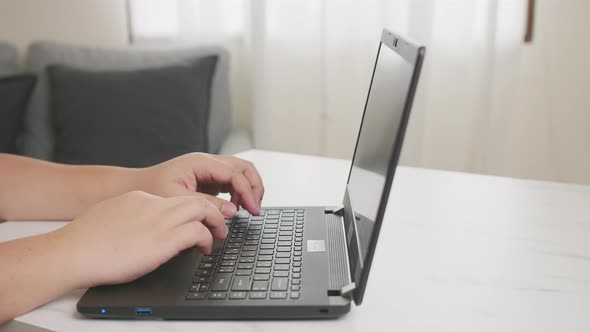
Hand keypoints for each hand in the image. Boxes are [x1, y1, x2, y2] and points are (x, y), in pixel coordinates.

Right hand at [53, 190, 226, 287]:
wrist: (73, 251)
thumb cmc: (82, 240)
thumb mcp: (107, 216)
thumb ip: (125, 216)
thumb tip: (133, 226)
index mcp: (139, 198)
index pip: (173, 199)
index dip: (188, 211)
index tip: (193, 220)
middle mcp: (153, 204)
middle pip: (194, 198)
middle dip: (211, 210)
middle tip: (219, 223)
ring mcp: (160, 219)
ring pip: (203, 208)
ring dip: (215, 222)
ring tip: (219, 235)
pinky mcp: (165, 238)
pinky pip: (199, 232)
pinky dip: (207, 238)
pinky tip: (205, 249)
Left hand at [135, 153, 264, 216]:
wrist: (136, 186)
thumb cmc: (150, 189)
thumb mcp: (177, 199)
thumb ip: (206, 204)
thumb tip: (232, 210)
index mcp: (200, 162)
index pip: (235, 173)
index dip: (247, 191)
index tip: (252, 209)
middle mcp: (207, 162)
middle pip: (244, 167)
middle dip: (254, 187)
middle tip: (255, 208)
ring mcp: (209, 169)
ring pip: (241, 172)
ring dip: (249, 188)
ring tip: (250, 208)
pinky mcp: (209, 179)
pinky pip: (232, 181)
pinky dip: (240, 192)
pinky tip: (238, 207)